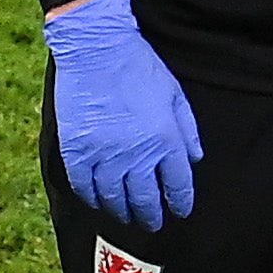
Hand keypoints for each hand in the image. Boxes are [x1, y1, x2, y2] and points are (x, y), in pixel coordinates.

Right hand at [49, 0, 203, 233]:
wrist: (96, 48)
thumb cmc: (140, 67)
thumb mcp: (175, 95)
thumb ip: (188, 130)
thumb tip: (195, 159)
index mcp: (166, 141)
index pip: (178, 186)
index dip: (180, 203)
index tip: (179, 211)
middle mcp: (137, 154)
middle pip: (146, 200)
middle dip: (151, 216)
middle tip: (152, 224)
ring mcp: (104, 155)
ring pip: (114, 198)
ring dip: (122, 211)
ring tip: (126, 216)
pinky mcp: (76, 151)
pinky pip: (84, 186)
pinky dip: (92, 198)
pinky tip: (97, 201)